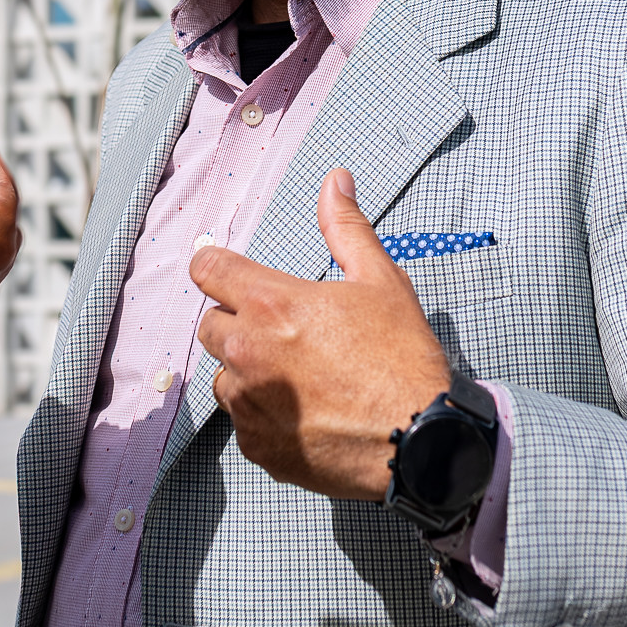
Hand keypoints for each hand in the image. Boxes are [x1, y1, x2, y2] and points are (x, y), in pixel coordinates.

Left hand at [190, 168, 449, 500]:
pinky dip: (262, 413)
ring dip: (247, 369)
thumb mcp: (381, 281)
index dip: (215, 266)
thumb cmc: (402, 360)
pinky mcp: (255, 444)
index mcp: (272, 304)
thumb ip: (346, 228)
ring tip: (297, 375)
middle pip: (210, 324)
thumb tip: (335, 182)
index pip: (208, 270)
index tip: (226, 273)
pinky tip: (303, 410)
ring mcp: (248, 402)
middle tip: (282, 330)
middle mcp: (248, 352)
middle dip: (236, 320)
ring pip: (223, 375)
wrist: (419, 440)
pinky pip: (241, 420)